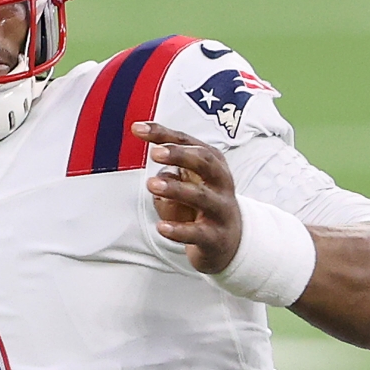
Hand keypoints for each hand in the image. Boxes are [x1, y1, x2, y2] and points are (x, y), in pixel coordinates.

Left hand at [134, 121, 242, 273]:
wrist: (231, 240)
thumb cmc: (205, 200)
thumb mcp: (191, 176)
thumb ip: (170, 160)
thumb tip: (144, 137)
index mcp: (212, 163)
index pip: (188, 142)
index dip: (163, 134)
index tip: (138, 128)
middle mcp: (220, 182)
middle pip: (204, 162)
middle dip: (180, 155)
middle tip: (155, 153)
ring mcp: (220, 209)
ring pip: (201, 196)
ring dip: (176, 189)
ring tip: (152, 184)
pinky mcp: (215, 236)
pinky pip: (197, 233)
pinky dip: (179, 230)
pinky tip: (161, 227)